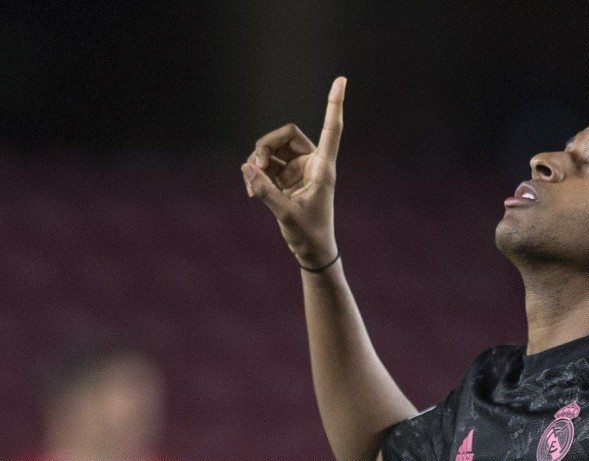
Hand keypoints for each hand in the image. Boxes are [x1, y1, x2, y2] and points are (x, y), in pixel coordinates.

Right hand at [241, 77, 345, 266]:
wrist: (311, 252)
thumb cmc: (309, 234)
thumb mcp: (286, 214)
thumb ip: (265, 191)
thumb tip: (247, 167)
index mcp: (322, 168)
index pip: (331, 129)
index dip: (334, 104)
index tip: (341, 79)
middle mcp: (312, 164)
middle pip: (286, 134)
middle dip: (265, 147)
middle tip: (255, 167)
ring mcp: (297, 170)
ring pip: (272, 149)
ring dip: (257, 162)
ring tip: (252, 186)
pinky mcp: (285, 179)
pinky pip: (265, 165)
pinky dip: (255, 174)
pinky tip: (251, 190)